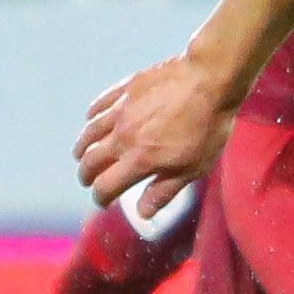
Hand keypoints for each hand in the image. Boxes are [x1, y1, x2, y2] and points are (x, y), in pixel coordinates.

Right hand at [78, 53, 234, 210]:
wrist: (210, 80)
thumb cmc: (207, 127)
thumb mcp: (193, 168)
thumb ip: (164, 191)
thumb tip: (142, 213)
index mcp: (139, 160)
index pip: (105, 186)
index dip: (101, 198)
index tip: (104, 202)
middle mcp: (122, 137)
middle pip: (90, 161)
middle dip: (86, 175)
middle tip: (89, 180)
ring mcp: (120, 111)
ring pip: (89, 133)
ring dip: (83, 148)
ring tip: (83, 154)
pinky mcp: (124, 89)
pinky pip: (98, 106)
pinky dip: (92, 117)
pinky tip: (92, 119)